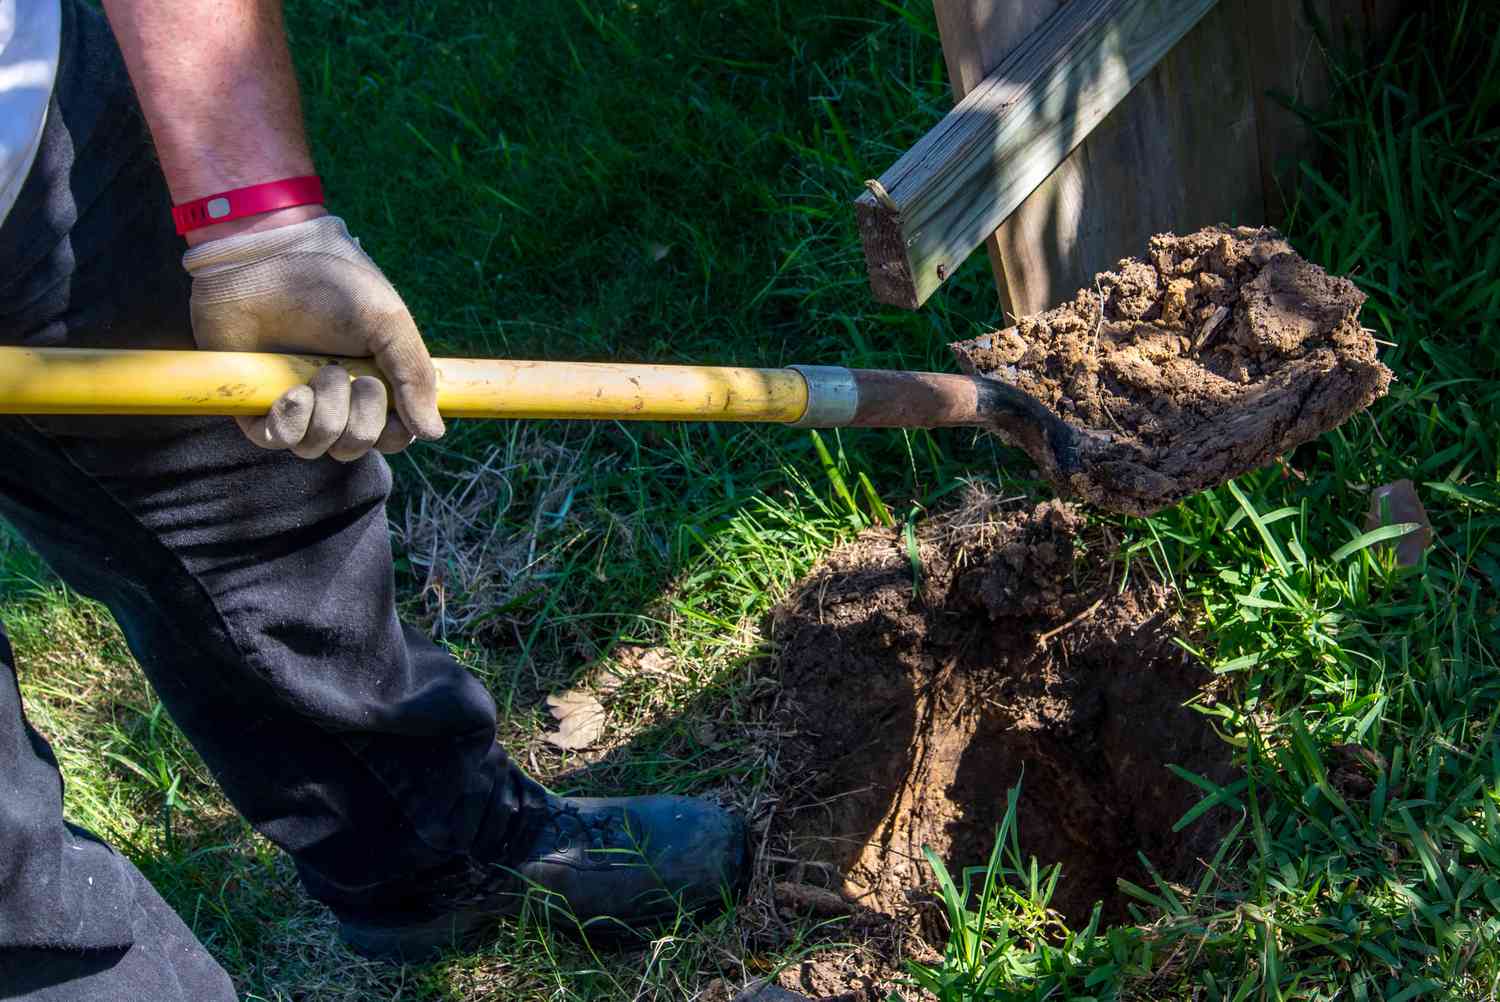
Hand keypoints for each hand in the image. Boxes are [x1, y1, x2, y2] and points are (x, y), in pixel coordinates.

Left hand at [183, 214, 444, 460]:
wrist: (265, 263)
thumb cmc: (330, 285)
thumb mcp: (388, 323)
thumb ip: (415, 376)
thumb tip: (435, 434)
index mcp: (374, 383)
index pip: (393, 435)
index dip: (395, 432)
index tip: (389, 401)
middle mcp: (336, 400)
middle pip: (358, 445)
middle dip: (359, 417)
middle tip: (347, 373)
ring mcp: (296, 405)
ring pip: (318, 447)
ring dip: (324, 414)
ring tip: (316, 374)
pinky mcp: (257, 406)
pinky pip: (278, 441)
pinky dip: (289, 422)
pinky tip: (290, 393)